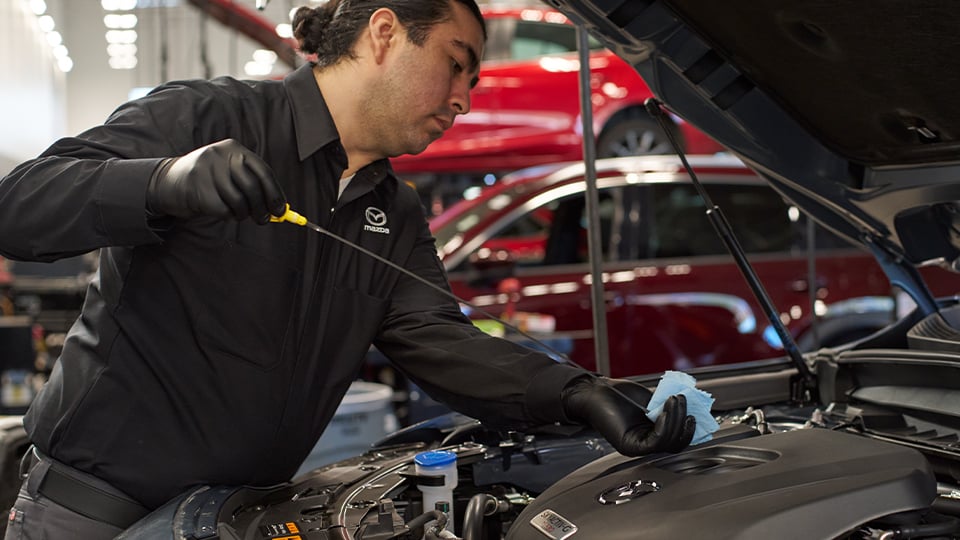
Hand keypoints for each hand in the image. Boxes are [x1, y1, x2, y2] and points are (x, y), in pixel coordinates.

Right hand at [146, 139, 285, 223]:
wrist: (170, 181)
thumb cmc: (211, 181)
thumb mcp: (231, 173)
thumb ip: (254, 185)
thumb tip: (279, 209)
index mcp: (234, 149)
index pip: (263, 172)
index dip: (275, 194)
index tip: (281, 211)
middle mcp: (221, 155)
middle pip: (253, 187)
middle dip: (263, 208)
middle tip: (264, 220)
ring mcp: (207, 170)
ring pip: (239, 201)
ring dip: (244, 214)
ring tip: (239, 214)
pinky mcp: (197, 188)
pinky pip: (224, 210)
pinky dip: (228, 216)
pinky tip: (223, 211)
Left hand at [561, 376, 695, 455]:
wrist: (596, 391)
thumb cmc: (621, 395)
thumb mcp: (652, 402)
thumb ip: (669, 409)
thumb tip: (693, 410)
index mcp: (652, 436)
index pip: (678, 440)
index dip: (690, 429)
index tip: (696, 413)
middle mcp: (645, 446)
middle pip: (676, 444)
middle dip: (685, 423)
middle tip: (684, 400)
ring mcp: (637, 448)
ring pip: (668, 443)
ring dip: (676, 420)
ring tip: (675, 400)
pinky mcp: (629, 446)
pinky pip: (655, 441)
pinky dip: (665, 425)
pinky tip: (666, 409)